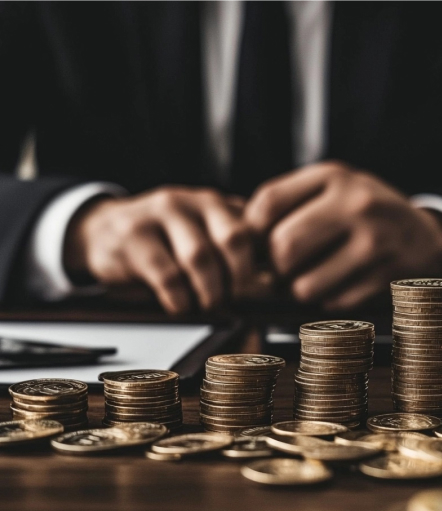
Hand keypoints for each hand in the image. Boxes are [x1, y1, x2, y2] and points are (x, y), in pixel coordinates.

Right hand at [64, 187, 254, 313]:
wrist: (102, 230)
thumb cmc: (162, 243)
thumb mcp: (200, 238)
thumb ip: (231, 254)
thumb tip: (267, 286)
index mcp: (216, 203)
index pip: (253, 230)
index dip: (264, 265)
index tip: (266, 292)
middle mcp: (192, 202)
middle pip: (234, 239)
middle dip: (242, 279)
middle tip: (238, 302)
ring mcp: (160, 215)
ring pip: (200, 257)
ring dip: (210, 292)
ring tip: (208, 306)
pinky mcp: (133, 236)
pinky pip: (167, 274)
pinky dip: (180, 299)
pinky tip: (180, 305)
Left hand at [245, 161, 441, 309]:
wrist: (427, 238)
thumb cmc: (366, 215)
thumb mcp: (332, 190)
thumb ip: (288, 206)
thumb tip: (242, 244)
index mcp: (334, 177)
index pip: (268, 203)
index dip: (251, 232)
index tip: (256, 247)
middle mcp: (356, 204)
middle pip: (282, 248)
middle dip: (275, 268)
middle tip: (283, 271)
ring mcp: (375, 242)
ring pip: (304, 285)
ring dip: (301, 290)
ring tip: (315, 277)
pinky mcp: (387, 277)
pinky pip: (333, 303)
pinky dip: (329, 300)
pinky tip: (343, 284)